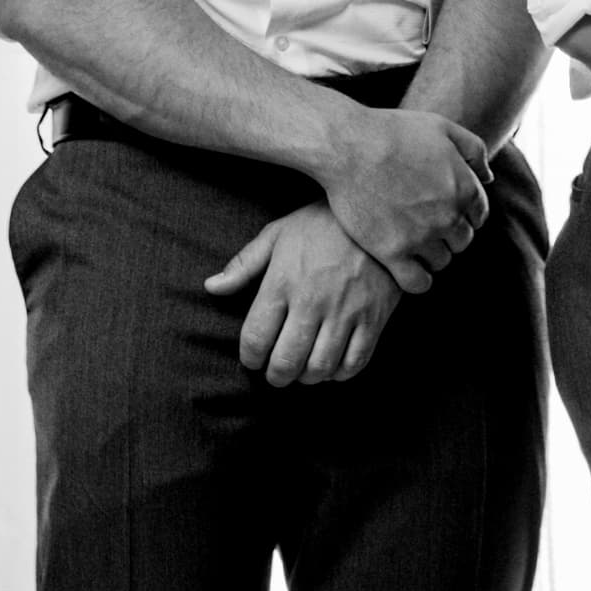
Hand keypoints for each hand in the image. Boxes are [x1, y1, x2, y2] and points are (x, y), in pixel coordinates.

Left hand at [204, 203, 402, 385]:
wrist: (379, 212)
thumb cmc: (322, 223)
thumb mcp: (278, 234)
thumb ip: (244, 264)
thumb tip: (211, 287)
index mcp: (283, 281)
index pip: (256, 338)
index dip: (249, 358)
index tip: (252, 359)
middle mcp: (312, 301)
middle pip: (286, 361)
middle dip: (276, 376)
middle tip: (276, 374)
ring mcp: (346, 311)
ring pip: (320, 367)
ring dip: (306, 378)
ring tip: (303, 371)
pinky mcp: (374, 318)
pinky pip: (355, 362)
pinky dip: (339, 373)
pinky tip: (332, 366)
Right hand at [314, 106, 491, 294]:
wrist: (346, 145)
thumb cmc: (392, 131)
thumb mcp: (442, 126)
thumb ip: (473, 150)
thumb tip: (488, 178)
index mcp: (464, 188)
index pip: (478, 216)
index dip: (462, 212)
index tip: (443, 209)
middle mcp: (448, 216)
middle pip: (462, 240)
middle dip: (448, 233)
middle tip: (424, 223)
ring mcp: (421, 237)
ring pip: (441, 261)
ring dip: (431, 253)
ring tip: (411, 241)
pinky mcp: (392, 252)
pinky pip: (418, 283)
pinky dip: (418, 280)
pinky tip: (406, 267)